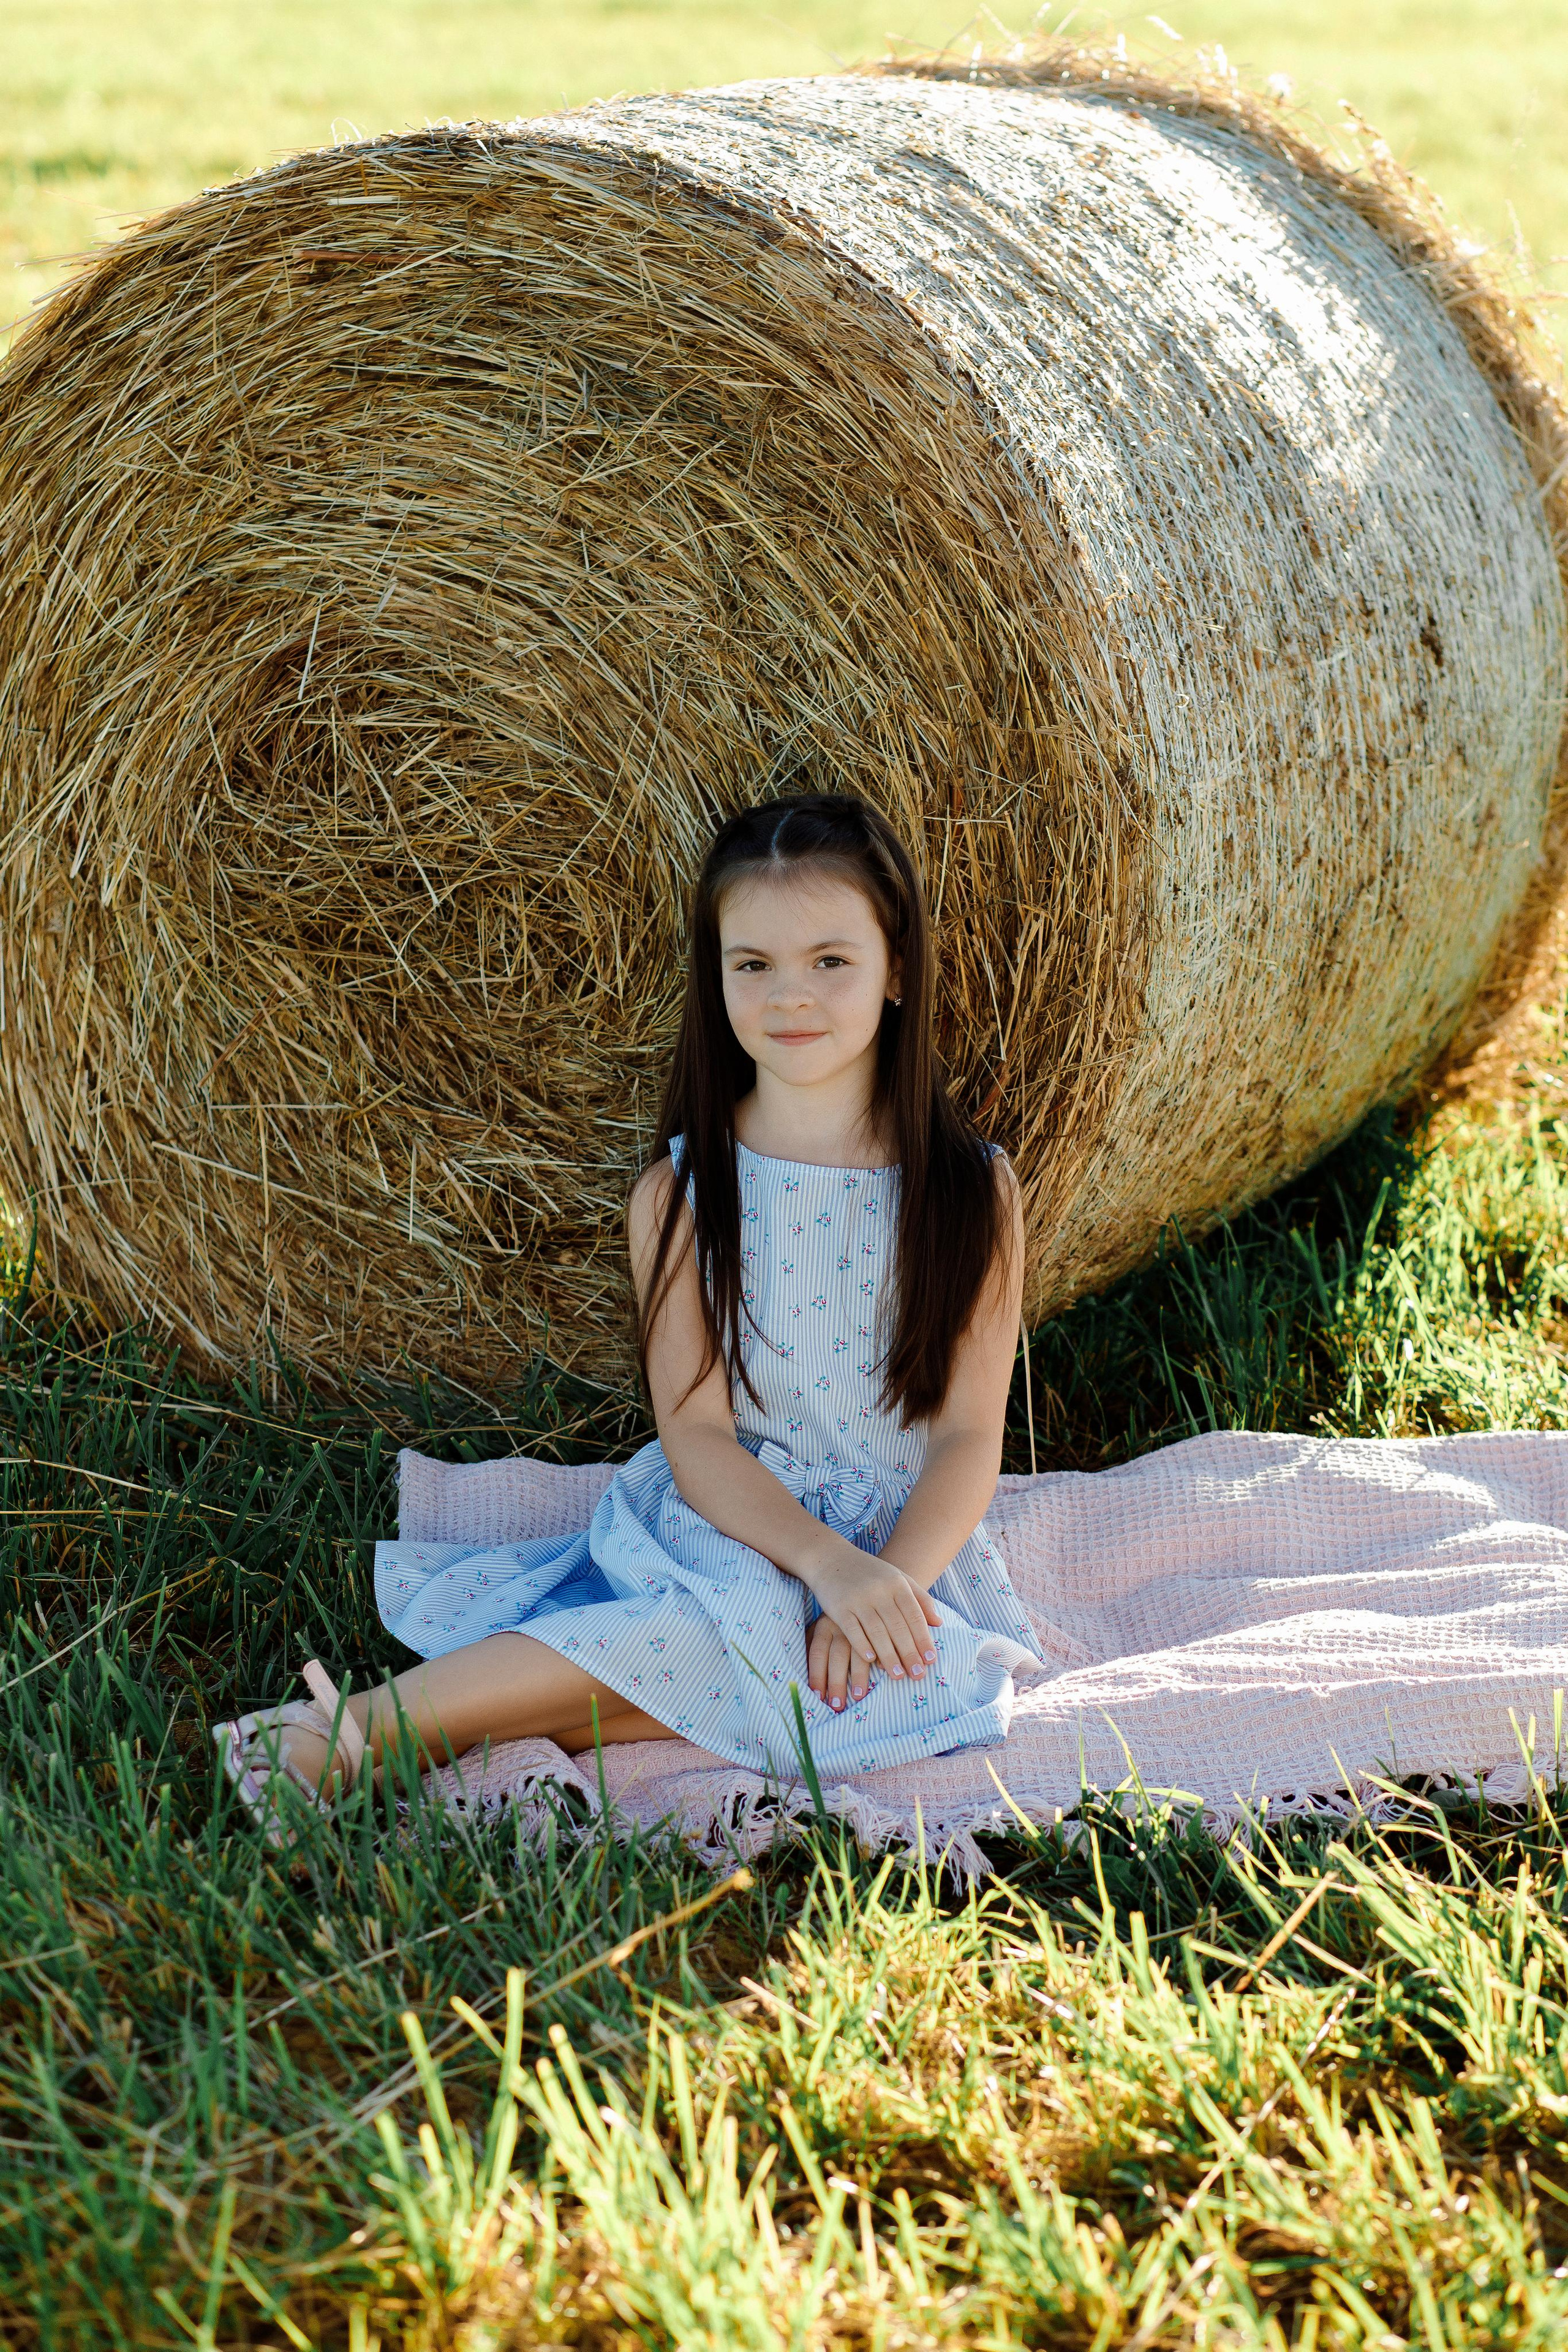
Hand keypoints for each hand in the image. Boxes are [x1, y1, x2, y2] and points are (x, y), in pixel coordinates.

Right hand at [804, 1541, 941, 1683]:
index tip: (931, 1660)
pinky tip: (871, 1661)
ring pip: (877, 1632)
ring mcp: (858, 1599)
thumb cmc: (869, 1573)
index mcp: (897, 1583)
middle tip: (918, 1675)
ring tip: (898, 1675)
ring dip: (889, 1656)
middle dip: (909, 1653)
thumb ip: (920, 1598)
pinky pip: (853, 1630)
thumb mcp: (897, 1578)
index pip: (914, 1615)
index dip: (924, 1639)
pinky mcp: (838, 1607)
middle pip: (898, 1627)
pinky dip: (863, 1646)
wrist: (831, 1559)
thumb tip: (939, 1623)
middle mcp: (879, 1590)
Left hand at [807, 1613, 873, 1710]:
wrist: (856, 1588)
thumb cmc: (835, 1618)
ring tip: (858, 1696)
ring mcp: (861, 1626)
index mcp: (824, 1627)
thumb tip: (803, 1673)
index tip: (817, 1697)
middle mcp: (841, 1627)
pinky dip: (881, 1659)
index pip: (817, 1653)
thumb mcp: (820, 1627)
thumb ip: (812, 1645)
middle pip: (837, 1657)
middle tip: (837, 1705)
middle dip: (836, 1683)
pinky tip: (882, 1672)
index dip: (817, 1676)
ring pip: (860, 1653)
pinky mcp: (878, 1624)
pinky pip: (880, 1644)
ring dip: (859, 1676)